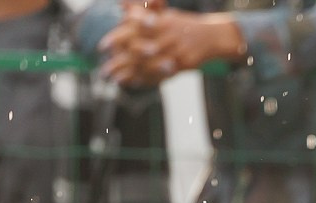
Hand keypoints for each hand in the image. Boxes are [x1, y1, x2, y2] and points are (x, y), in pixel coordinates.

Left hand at [100, 3, 246, 86]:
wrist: (213, 36)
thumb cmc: (184, 25)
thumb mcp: (166, 15)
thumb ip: (144, 12)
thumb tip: (121, 6)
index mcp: (163, 21)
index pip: (135, 30)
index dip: (118, 38)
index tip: (102, 46)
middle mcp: (168, 36)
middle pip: (139, 50)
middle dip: (120, 61)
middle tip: (103, 68)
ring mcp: (176, 52)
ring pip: (149, 65)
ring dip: (129, 73)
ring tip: (113, 78)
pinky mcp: (182, 65)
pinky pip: (161, 75)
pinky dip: (146, 80)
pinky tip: (132, 83)